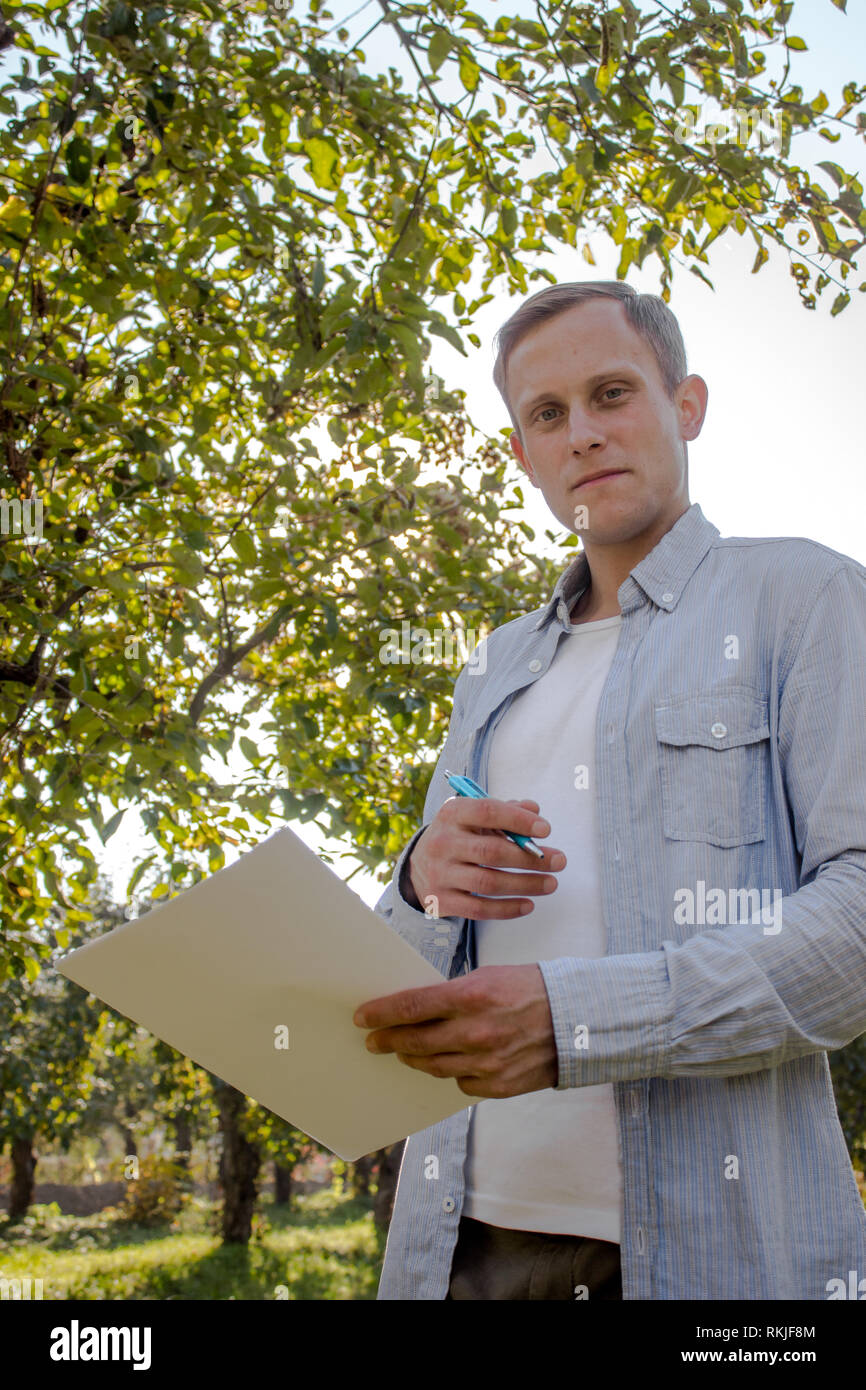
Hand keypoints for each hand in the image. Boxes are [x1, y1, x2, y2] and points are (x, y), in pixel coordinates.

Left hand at [352, 964, 558, 1097]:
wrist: (580, 1019)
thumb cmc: (533, 989)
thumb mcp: (489, 977)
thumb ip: (454, 995)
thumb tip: (420, 1009)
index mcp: (471, 996)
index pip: (411, 1007)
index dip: (381, 1013)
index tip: (363, 1018)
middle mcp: (475, 1032)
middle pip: (415, 1042)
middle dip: (388, 1040)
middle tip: (373, 1041)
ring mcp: (487, 1063)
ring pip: (433, 1067)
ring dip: (413, 1059)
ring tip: (404, 1053)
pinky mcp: (499, 1086)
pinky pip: (461, 1083)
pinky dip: (452, 1072)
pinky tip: (450, 1063)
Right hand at [404, 796, 566, 920]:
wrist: (419, 865)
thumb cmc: (459, 836)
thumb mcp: (474, 817)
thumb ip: (505, 811)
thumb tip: (535, 810)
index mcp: (452, 814)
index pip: (487, 812)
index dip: (518, 820)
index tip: (546, 830)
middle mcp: (443, 843)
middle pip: (491, 852)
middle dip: (530, 858)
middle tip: (559, 861)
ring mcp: (441, 874)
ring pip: (488, 883)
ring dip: (525, 885)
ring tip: (551, 884)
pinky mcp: (442, 901)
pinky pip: (479, 909)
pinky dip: (507, 909)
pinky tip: (529, 905)